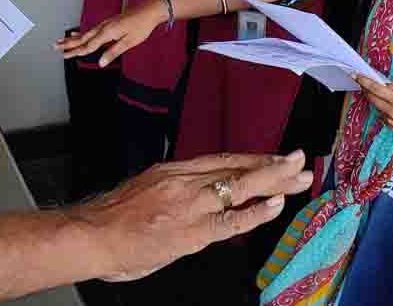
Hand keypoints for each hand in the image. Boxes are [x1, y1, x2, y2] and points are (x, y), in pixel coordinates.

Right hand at [57, 5, 165, 66]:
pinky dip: (82, 33)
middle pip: (82, 38)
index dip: (75, 52)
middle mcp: (103, 27)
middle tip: (54, 47)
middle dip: (68, 43)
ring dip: (73, 38)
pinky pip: (91, 30)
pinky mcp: (109, 23)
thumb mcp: (129, 42)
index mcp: (107, 32)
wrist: (150, 10)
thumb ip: (113, 52)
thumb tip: (100, 63)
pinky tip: (77, 33)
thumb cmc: (141, 27)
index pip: (88, 46)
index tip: (64, 56)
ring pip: (85, 33)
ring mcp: (105, 24)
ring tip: (61, 41)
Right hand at [75, 151, 312, 281]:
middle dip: (273, 166)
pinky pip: (229, 221)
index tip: (277, 158)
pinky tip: (275, 206)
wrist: (90, 234)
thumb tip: (198, 197)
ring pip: (239, 187)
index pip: (223, 160)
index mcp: (173, 170)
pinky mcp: (189, 231)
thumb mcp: (145, 189)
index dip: (254, 158)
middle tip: (302, 160)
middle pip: (237, 168)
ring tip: (300, 178)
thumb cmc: (110, 218)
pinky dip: (253, 214)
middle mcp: (184, 181)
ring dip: (274, 182)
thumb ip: (174, 191)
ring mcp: (188, 204)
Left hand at [354, 76, 392, 137]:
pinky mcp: (392, 127)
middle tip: (363, 82)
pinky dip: (384, 108)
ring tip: (386, 95)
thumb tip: (382, 85)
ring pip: (377, 107)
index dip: (364, 82)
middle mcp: (392, 113)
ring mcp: (391, 122)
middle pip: (372, 99)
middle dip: (366, 90)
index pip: (376, 89)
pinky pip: (382, 115)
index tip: (356, 75)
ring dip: (377, 99)